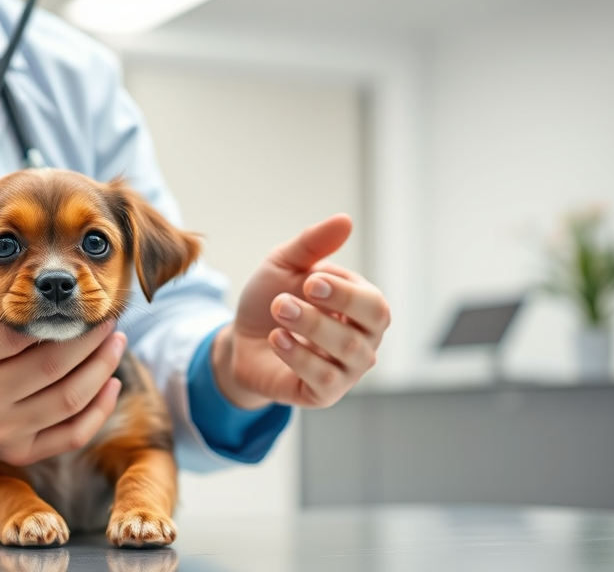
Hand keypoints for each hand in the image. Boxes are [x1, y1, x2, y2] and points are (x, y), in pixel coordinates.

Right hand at [0, 293, 124, 464]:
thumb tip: (23, 288)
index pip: (20, 333)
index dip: (58, 317)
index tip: (81, 304)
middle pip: (53, 365)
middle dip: (90, 339)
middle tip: (109, 320)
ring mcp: (3, 431)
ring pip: (70, 399)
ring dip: (103, 368)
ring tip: (117, 343)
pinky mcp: (20, 453)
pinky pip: (73, 434)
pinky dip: (100, 410)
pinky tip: (112, 384)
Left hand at [213, 214, 389, 409]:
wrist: (240, 338)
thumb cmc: (271, 298)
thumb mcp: (285, 265)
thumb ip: (313, 245)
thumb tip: (345, 220)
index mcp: (362, 307)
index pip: (373, 303)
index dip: (343, 291)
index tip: (308, 280)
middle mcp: (364, 340)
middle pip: (370, 327)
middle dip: (331, 308)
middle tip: (288, 297)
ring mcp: (347, 370)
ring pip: (347, 353)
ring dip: (310, 328)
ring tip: (279, 311)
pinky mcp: (324, 394)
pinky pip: (326, 380)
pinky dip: (300, 357)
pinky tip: (277, 339)